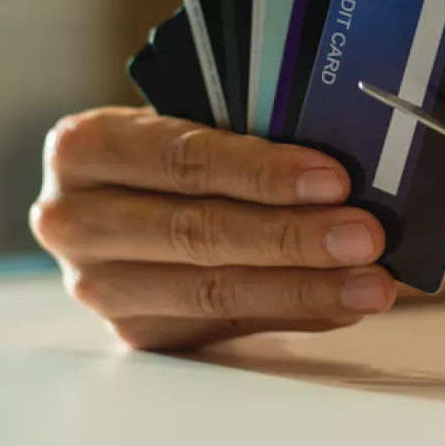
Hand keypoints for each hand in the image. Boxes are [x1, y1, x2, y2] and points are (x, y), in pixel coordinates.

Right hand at [31, 107, 396, 349]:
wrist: (126, 191)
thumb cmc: (173, 144)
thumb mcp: (189, 115)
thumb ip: (245, 130)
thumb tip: (344, 168)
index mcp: (84, 147)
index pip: (181, 159)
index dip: (260, 172)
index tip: (333, 179)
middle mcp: (74, 220)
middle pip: (196, 232)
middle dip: (292, 236)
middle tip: (365, 236)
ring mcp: (99, 285)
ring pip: (212, 290)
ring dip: (304, 287)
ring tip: (370, 281)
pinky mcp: (135, 330)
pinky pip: (225, 324)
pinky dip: (293, 311)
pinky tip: (341, 302)